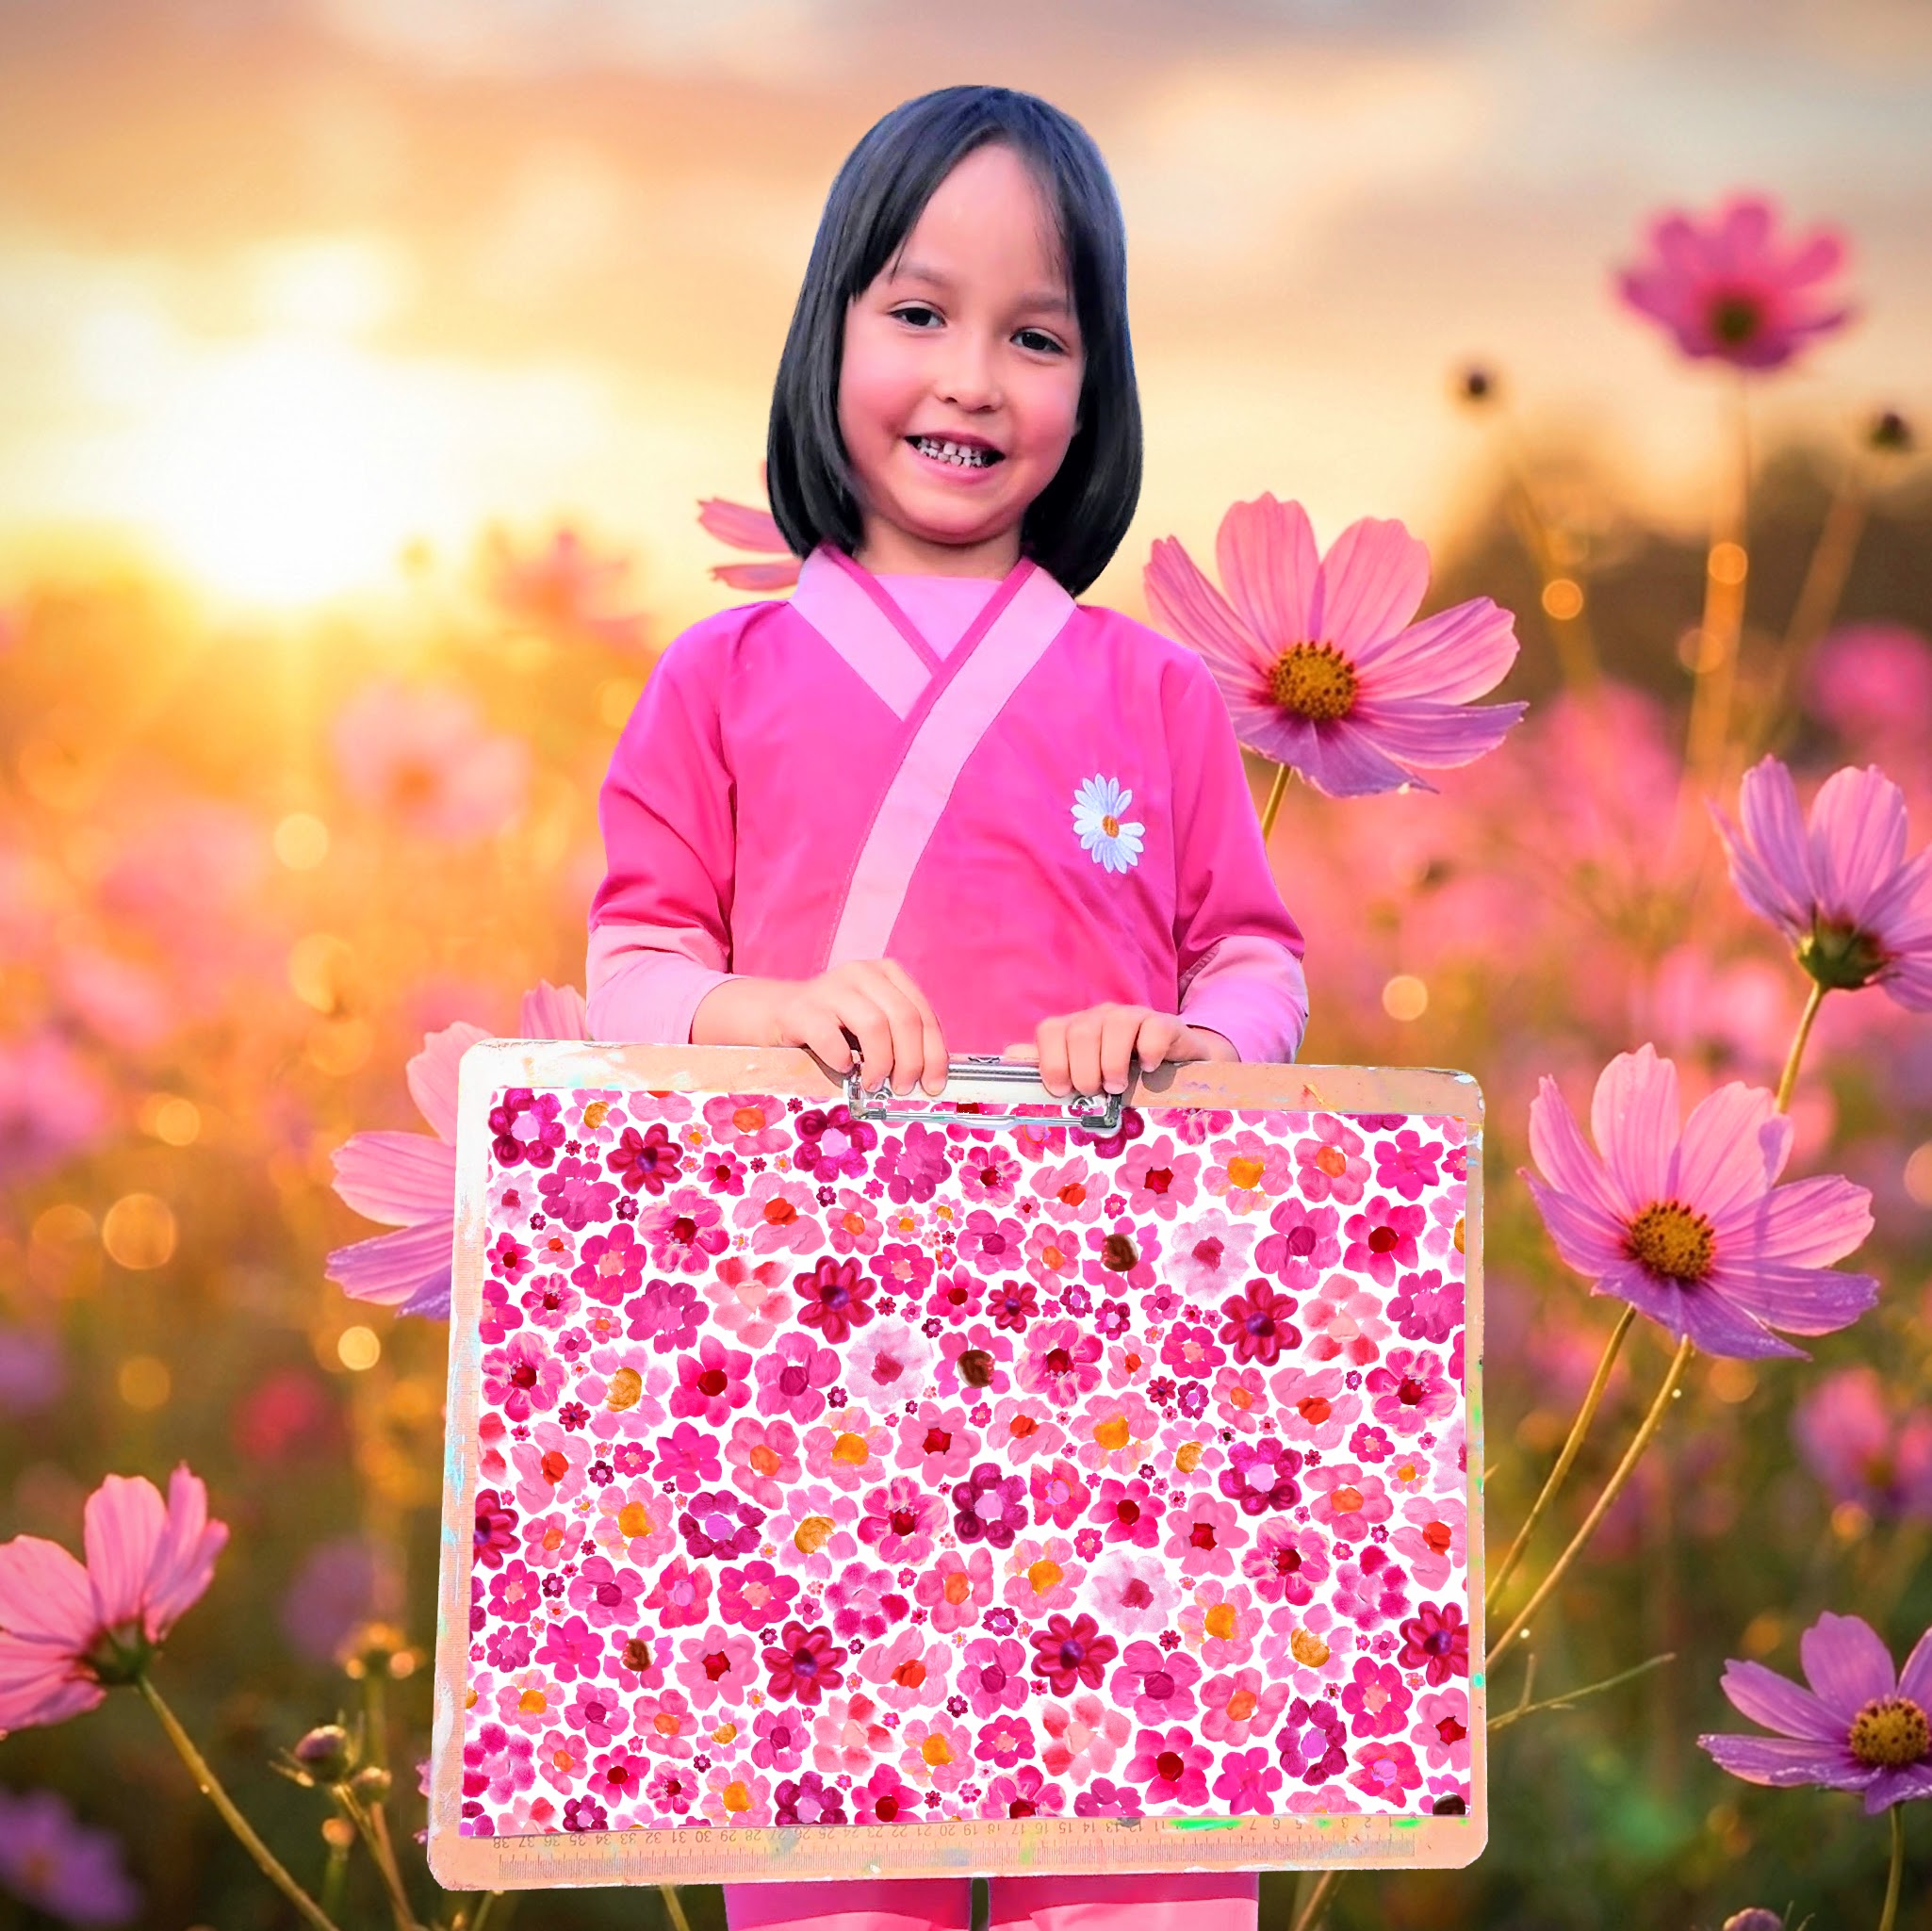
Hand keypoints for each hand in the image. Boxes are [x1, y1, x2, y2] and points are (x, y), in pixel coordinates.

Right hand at [694, 960, 947, 1094]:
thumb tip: (932, 1079)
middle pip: (904, 1018)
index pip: (923, 1013)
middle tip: (904, 1089)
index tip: (934, 1085)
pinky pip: (831, 1037)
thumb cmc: (836, 1026)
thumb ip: (901, 1039)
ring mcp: (831, 987)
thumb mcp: (874, 1023)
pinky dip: (843, 1060)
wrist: (778, 1014)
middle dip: (910, 1061)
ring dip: (880, 1063)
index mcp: (888, 974)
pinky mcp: (802, 1008)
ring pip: (874, 1025)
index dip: (934, 1053)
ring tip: (874, 1084)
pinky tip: (844, 1069)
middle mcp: (862, 973)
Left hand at [1003, 1004, 1234, 1097]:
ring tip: (1118, 1086)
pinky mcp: (1164, 1023)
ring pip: (1114, 1025)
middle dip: (1083, 1070)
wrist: (1176, 1066)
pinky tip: (1148, 1069)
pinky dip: (1148, 1052)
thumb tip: (1008, 1056)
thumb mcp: (1084, 1073)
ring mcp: (1133, 1017)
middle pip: (1080, 1032)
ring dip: (1112, 1063)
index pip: (1049, 1030)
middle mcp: (1100, 1017)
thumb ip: (1048, 1065)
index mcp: (1075, 1029)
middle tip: (1095, 1092)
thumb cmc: (1123, 1073)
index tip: (1061, 1090)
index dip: (1050, 1061)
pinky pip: (1152, 1029)